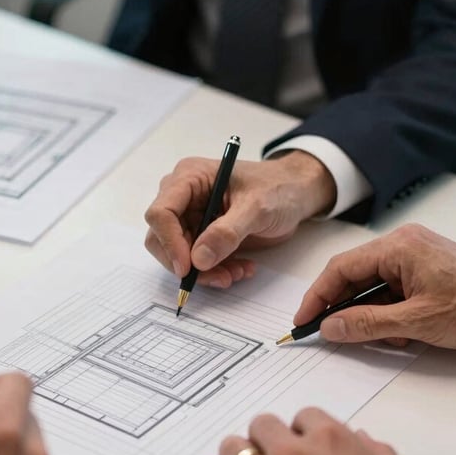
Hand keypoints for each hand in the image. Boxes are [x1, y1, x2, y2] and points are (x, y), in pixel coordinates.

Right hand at [144, 151, 335, 287]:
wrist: (294, 194)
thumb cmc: (277, 188)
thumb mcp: (258, 207)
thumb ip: (228, 232)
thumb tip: (198, 258)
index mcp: (189, 178)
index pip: (161, 212)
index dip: (169, 242)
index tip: (188, 267)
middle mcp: (183, 198)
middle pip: (161, 238)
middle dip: (187, 264)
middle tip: (218, 276)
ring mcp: (191, 218)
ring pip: (178, 256)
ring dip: (205, 272)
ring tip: (237, 272)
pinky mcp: (202, 237)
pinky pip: (196, 263)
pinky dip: (215, 272)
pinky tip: (240, 268)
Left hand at [204, 410, 419, 454]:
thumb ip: (380, 454)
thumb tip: (362, 439)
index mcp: (329, 440)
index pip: (304, 416)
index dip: (303, 431)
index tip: (303, 444)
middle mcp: (291, 454)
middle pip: (263, 426)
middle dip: (268, 437)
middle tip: (271, 453)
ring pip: (234, 449)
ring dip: (237, 453)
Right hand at [295, 224, 455, 348]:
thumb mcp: (415, 322)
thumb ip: (365, 324)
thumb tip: (330, 326)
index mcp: (398, 247)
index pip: (341, 269)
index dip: (317, 296)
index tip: (304, 320)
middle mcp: (404, 246)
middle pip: (355, 278)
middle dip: (345, 309)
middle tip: (330, 333)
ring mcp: (416, 258)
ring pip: (374, 288)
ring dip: (372, 316)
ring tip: (389, 338)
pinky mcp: (425, 273)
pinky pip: (393, 292)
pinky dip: (390, 315)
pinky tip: (404, 333)